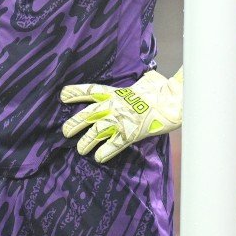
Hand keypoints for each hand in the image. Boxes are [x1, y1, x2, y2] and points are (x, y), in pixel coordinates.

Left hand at [60, 68, 182, 162]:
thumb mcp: (147, 82)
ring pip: (96, 132)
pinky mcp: (130, 134)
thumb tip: (148, 77)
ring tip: (80, 150)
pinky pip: (113, 145)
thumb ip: (140, 83)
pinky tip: (98, 158)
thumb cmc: (161, 91)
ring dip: (86, 141)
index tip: (62, 96)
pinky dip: (104, 153)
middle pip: (88, 114)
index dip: (76, 93)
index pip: (91, 91)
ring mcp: (121, 121)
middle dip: (74, 123)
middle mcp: (114, 106)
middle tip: (65, 132)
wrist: (173, 101)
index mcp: (116, 93)